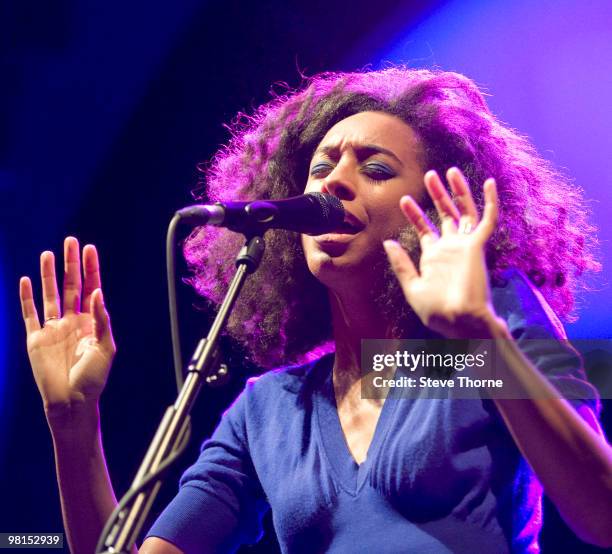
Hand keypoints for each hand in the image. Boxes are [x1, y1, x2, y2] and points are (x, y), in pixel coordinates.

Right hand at [19, 237, 115, 426]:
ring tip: (48, 254)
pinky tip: (25, 280)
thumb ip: (101, 319)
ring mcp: (53, 328)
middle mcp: (72, 321)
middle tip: (70, 241)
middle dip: (70, 264)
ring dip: (47, 275)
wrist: (71, 401)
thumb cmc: (93, 378)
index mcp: (92, 322)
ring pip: (49, 294)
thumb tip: (97, 292)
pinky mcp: (36, 338)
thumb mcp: (105, 347)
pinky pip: (30, 313)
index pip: (91, 288)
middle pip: (71, 285)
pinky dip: (26, 297)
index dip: (90, 269)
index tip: (89, 249)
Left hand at [384, 167, 503, 338]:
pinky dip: (489, 202)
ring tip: (448, 171)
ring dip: (458, 191)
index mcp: (434, 257)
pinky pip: (486, 220)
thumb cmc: (436, 312)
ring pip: (464, 211)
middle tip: (429, 175)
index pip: (424, 229)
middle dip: (437, 194)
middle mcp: (450, 248)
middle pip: (444, 214)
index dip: (414, 214)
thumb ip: (401, 264)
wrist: (459, 322)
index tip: (403, 199)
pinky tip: (489, 183)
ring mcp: (465, 246)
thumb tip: (388, 242)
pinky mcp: (478, 247)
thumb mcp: (412, 287)